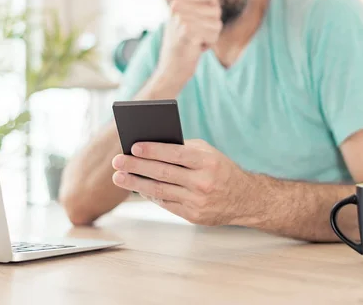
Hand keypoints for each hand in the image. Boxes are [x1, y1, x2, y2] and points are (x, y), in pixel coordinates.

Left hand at [111, 139, 253, 225]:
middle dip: (137, 166)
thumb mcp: (209, 153)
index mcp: (207, 162)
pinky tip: (138, 188)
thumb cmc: (221, 169)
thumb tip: (151, 147)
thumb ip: (184, 149)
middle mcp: (203, 182)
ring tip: (119, 177)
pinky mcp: (194, 216)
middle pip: (163, 173)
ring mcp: (198, 201)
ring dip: (136, 184)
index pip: (175, 154)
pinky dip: (150, 195)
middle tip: (117, 161)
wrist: (245, 199)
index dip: (153, 150)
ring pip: (160, 191)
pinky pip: (166, 204)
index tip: (133, 146)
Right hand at [155, 0, 222, 91]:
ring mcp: (182, 18)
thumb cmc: (185, 45)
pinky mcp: (188, 31)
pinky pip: (214, 35)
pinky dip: (209, 44)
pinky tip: (195, 48)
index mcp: (178, 0)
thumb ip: (201, 6)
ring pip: (217, 23)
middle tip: (196, 35)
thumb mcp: (189, 20)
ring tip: (195, 41)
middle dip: (212, 26)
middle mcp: (178, 6)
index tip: (198, 23)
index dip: (212, 10)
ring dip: (211, 36)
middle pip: (216, 9)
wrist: (171, 69)